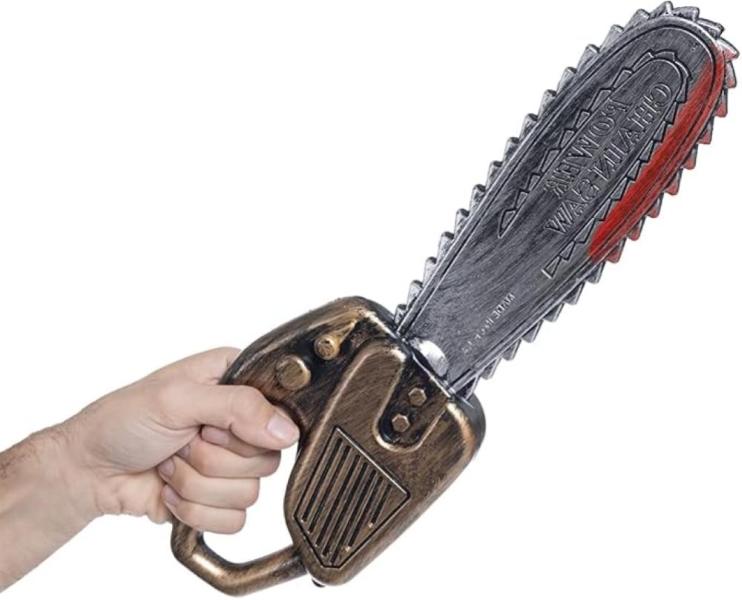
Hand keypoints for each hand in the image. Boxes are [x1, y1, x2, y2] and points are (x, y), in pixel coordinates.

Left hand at [63, 347, 299, 532]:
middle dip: (212, 458)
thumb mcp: (178, 398)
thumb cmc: (123, 421)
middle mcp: (240, 422)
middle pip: (267, 458)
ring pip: (250, 492)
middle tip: (181, 442)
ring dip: (196, 484)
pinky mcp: (220, 499)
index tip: (210, 424)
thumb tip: (286, 431)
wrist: (89, 470)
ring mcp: (231, 463)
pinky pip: (234, 520)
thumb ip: (237, 406)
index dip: (247, 427)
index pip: (280, 412)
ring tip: (170, 464)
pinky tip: (171, 490)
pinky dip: (195, 511)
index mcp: (237, 383)